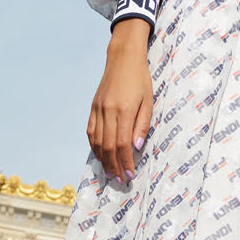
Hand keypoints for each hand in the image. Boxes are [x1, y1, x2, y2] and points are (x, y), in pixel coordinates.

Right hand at [87, 20, 152, 182]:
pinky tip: (100, 156)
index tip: (130, 175)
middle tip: (120, 180)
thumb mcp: (148, 102)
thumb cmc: (141, 80)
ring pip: (97, 141)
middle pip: (108, 146)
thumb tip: (136, 148)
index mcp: (124, 110)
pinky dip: (94, 146)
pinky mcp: (93, 107)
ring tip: (110, 173)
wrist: (123, 59)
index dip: (125, 162)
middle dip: (114, 166)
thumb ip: (142, 126)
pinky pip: (91, 131)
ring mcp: (98, 109)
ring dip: (103, 160)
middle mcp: (108, 111)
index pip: (123, 144)